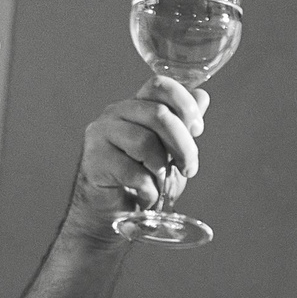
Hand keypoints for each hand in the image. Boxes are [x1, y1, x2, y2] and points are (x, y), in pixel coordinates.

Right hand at [63, 79, 208, 238]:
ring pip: (145, 142)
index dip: (184, 103)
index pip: (160, 86)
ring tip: (161, 185)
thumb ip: (183, 125)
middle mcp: (116, 113)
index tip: (198, 129)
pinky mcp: (94, 160)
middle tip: (189, 169)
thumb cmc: (142, 179)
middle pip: (158, 114)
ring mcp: (101, 134)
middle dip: (184, 145)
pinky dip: (147, 189)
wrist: (114, 211)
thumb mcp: (170, 151)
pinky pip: (131, 171)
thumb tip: (202, 96)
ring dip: (162, 170)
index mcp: (136, 105)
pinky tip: (146, 196)